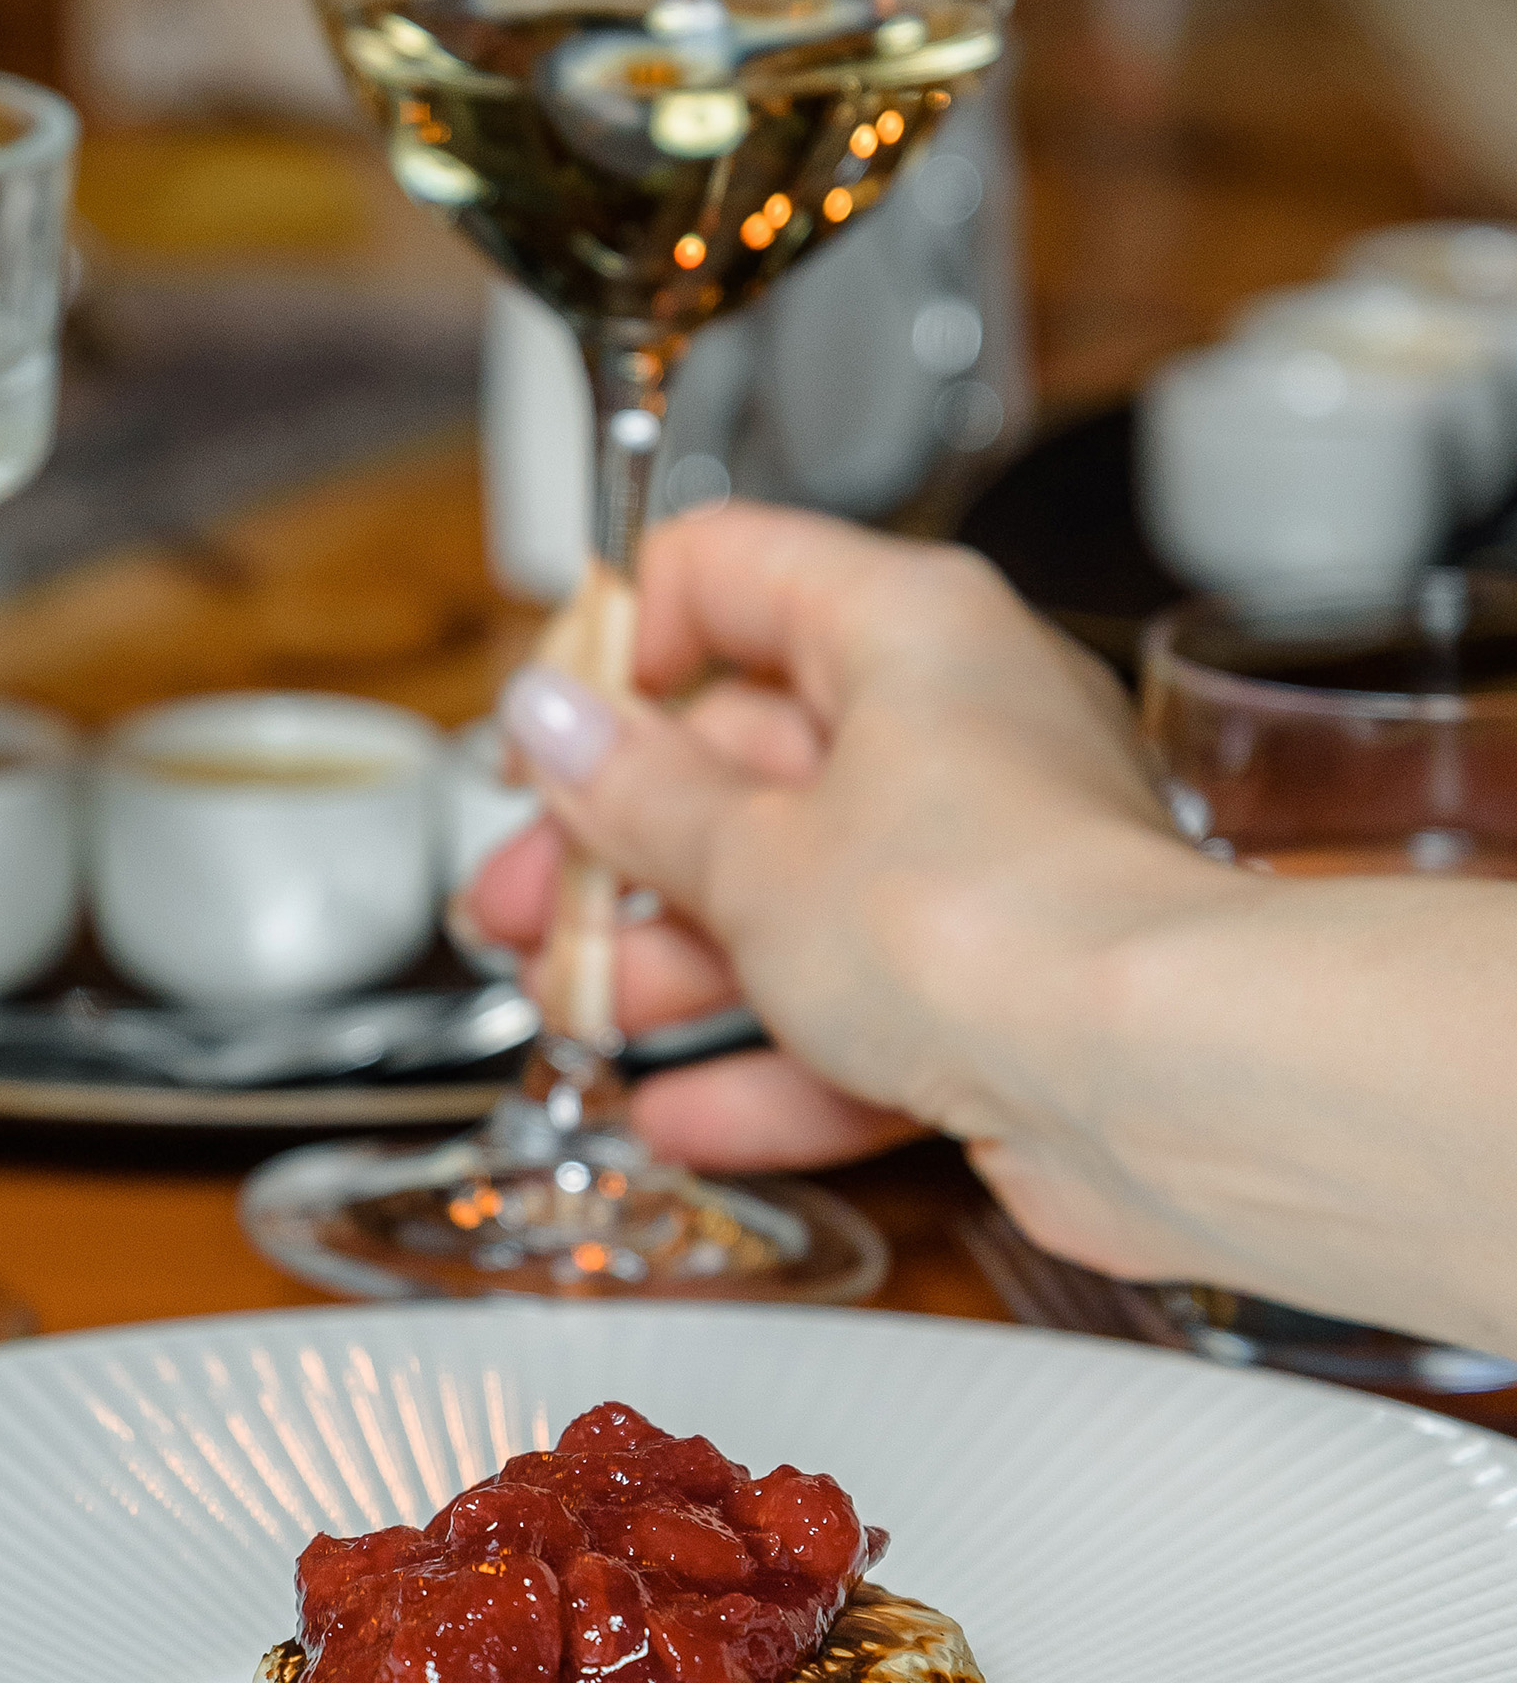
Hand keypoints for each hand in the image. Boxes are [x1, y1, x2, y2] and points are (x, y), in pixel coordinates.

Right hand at [468, 505, 1195, 1199]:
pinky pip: (863, 1011)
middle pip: (746, 753)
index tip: (542, 731)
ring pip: (796, 891)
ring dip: (674, 961)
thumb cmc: (987, 923)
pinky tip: (685, 1110)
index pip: (727, 571)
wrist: (1157, 1084)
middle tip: (525, 899)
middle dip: (616, 840)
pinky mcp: (1008, 991)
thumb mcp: (749, 852)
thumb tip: (556, 720)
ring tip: (578, 1012)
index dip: (614, 644)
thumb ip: (633, 792)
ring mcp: (987, 863)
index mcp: (905, 628)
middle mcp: (959, 725)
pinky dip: (771, 1061)